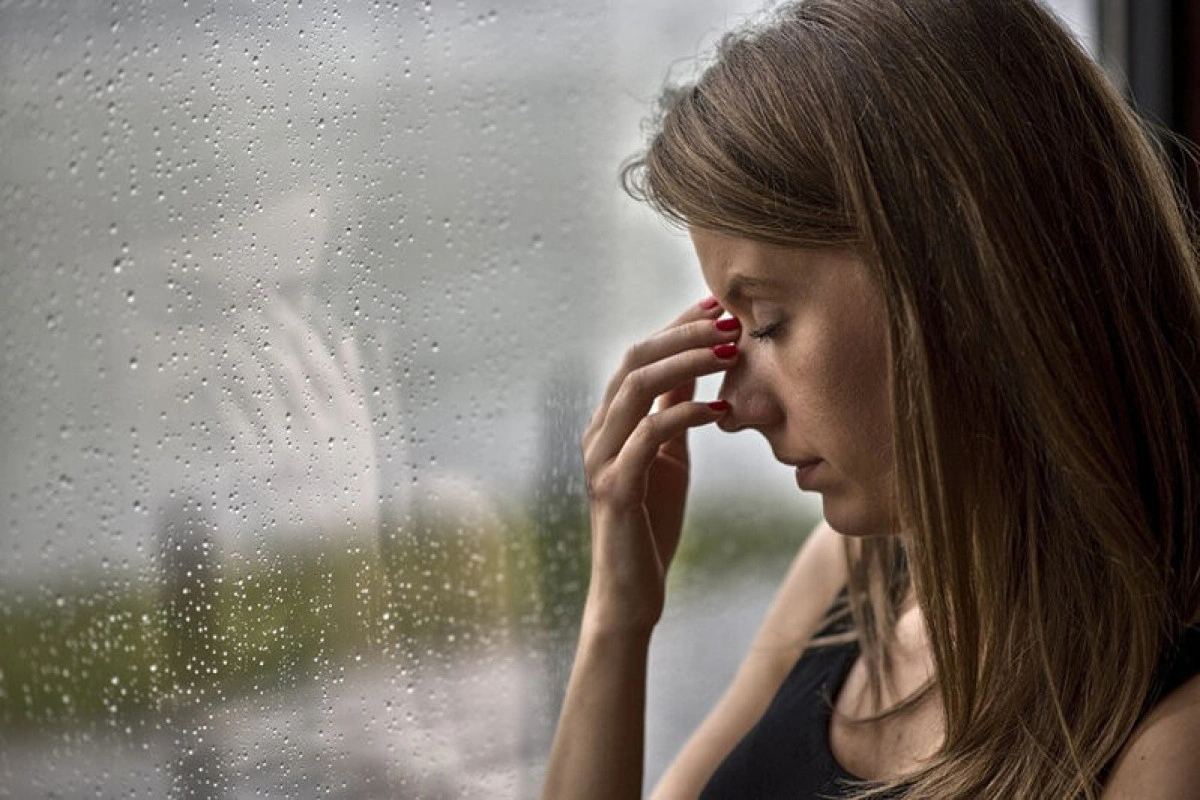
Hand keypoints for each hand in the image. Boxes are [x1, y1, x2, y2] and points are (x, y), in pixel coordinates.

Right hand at [580, 298, 739, 632]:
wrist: (629, 591)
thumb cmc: (652, 524)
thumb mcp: (668, 458)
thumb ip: (673, 413)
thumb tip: (695, 367)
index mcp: (608, 422)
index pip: (640, 356)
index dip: (677, 326)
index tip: (718, 304)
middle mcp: (597, 433)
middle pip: (635, 360)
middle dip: (684, 334)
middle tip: (730, 322)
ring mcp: (600, 460)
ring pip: (636, 388)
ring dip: (687, 363)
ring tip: (730, 353)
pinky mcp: (615, 489)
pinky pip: (649, 437)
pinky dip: (686, 415)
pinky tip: (723, 411)